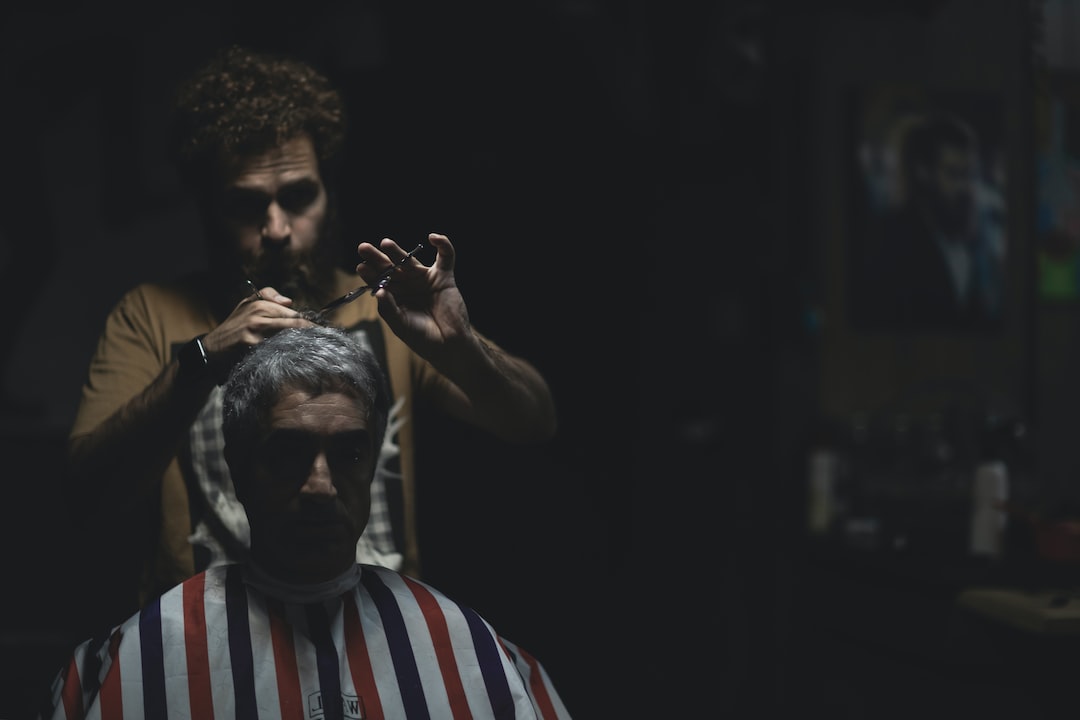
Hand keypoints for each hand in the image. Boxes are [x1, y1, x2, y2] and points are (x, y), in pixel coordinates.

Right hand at [201, 286, 313, 365]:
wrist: (211, 350)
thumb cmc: (234, 327)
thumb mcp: (247, 304)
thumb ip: (268, 296)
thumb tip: (290, 301)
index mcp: (260, 304)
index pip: (294, 313)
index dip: (311, 324)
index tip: (324, 331)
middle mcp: (259, 314)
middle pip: (295, 323)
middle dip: (312, 333)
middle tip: (325, 341)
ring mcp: (255, 330)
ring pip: (289, 335)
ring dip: (303, 343)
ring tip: (316, 350)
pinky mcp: (251, 345)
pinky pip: (276, 349)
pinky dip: (288, 353)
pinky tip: (297, 358)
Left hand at [355, 233, 470, 358]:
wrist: (449, 346)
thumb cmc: (422, 338)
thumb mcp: (400, 325)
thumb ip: (389, 309)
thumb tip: (379, 291)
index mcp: (395, 297)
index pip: (379, 281)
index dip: (370, 274)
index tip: (361, 268)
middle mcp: (408, 285)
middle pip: (390, 268)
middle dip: (377, 258)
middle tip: (363, 248)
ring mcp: (425, 280)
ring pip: (410, 260)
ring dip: (397, 251)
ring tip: (385, 243)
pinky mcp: (444, 278)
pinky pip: (446, 257)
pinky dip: (443, 245)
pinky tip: (433, 237)